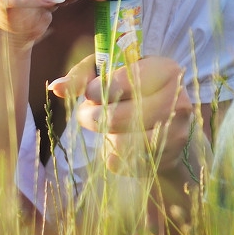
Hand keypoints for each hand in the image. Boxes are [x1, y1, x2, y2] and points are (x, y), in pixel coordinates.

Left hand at [50, 54, 195, 175]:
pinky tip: (118, 143)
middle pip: (117, 118)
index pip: (119, 84)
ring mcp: (177, 132)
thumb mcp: (108, 70)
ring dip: (105, 137)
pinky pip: (128, 165)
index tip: (91, 93)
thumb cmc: (131, 85)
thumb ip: (81, 77)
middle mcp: (178, 101)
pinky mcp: (170, 158)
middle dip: (91, 117)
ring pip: (122, 144)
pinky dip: (114, 156)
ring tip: (108, 127)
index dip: (95, 91)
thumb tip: (56, 88)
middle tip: (89, 113)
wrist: (166, 114)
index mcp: (165, 69)